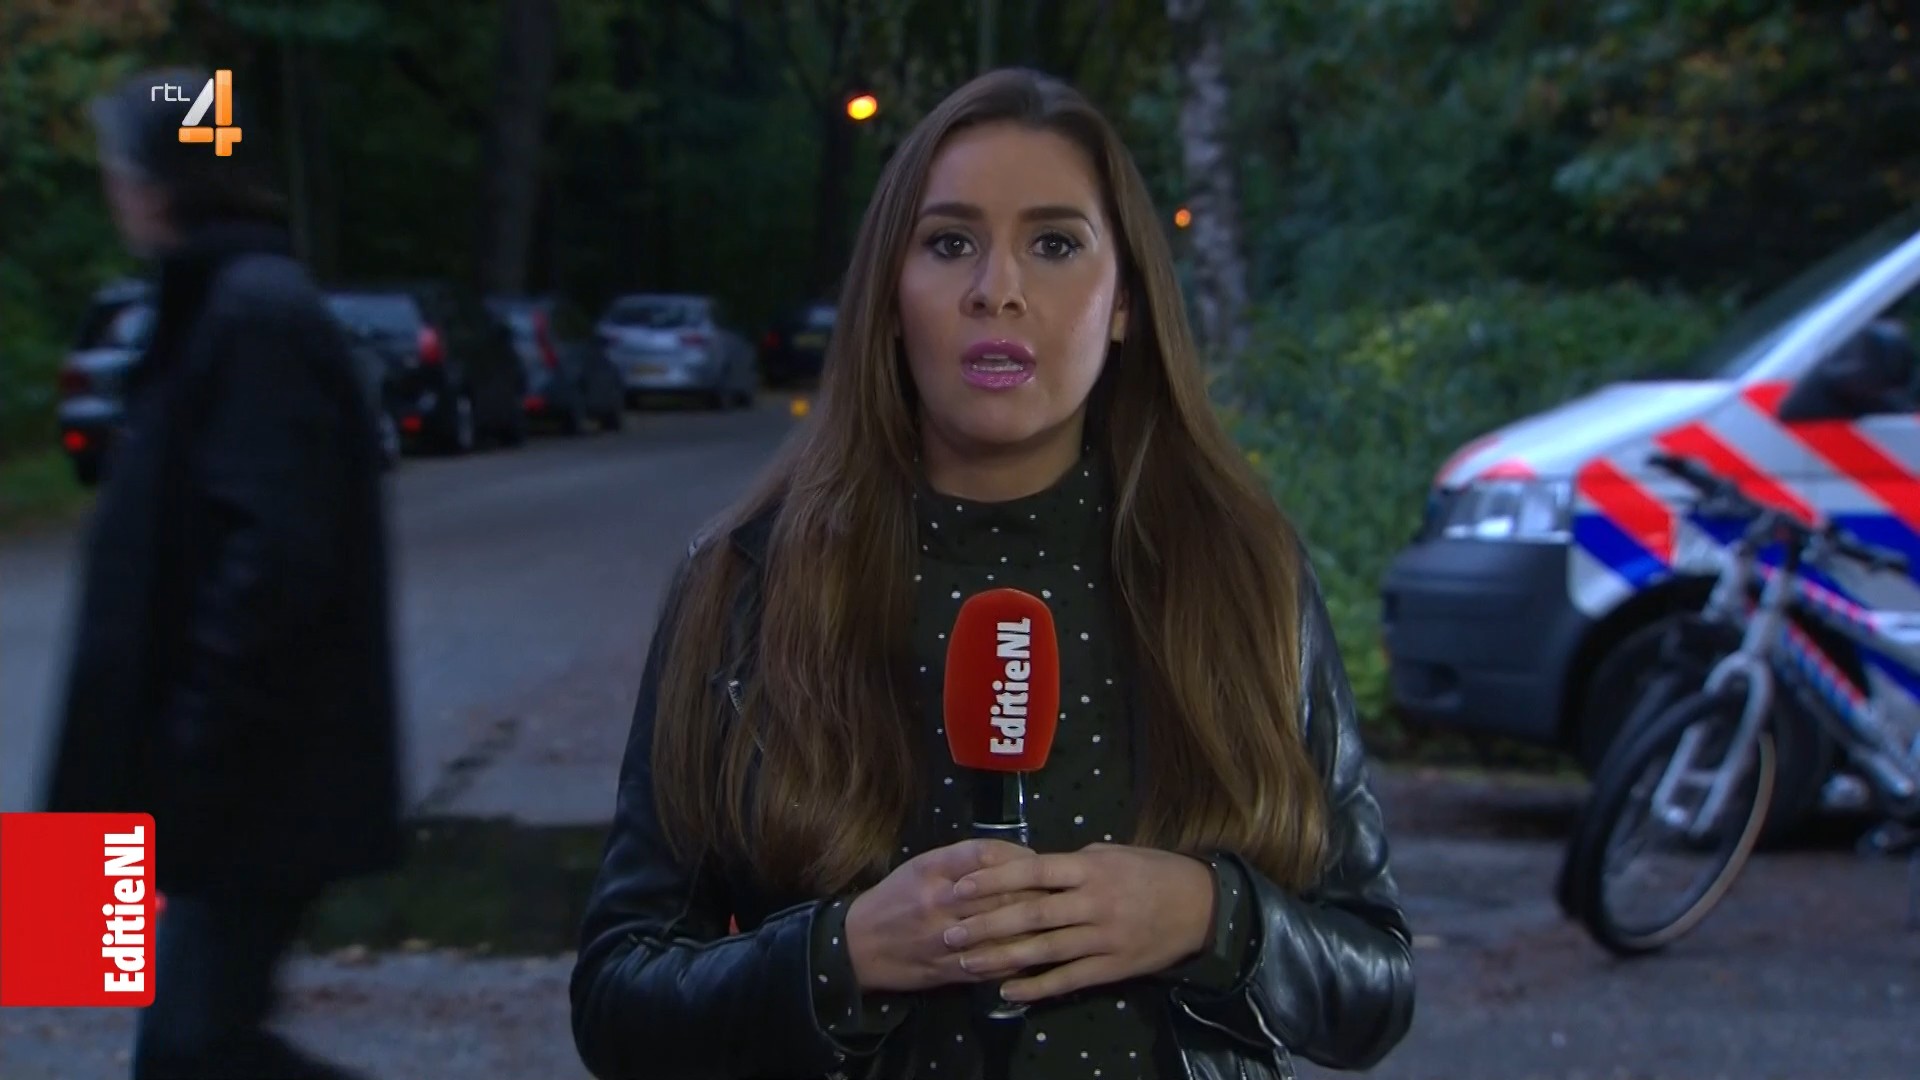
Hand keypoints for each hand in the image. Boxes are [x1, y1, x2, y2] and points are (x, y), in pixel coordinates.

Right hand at [843, 839, 1050, 993]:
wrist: (857, 945)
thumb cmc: (894, 899)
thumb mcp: (921, 867)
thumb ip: (961, 860)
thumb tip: (1013, 856)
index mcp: (931, 869)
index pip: (985, 854)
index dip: (1018, 855)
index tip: (1037, 860)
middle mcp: (939, 900)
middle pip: (1001, 891)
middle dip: (1036, 891)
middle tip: (1060, 890)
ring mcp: (944, 938)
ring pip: (1002, 929)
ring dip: (1033, 926)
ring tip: (1056, 921)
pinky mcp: (949, 968)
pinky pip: (993, 963)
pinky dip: (1018, 957)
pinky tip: (1035, 952)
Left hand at [941, 843, 1215, 1001]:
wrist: (1201, 906)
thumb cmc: (1151, 871)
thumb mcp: (1113, 853)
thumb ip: (1073, 862)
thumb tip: (1029, 866)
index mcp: (1091, 868)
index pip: (1033, 870)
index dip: (995, 879)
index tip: (961, 886)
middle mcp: (1094, 902)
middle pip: (1032, 914)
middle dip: (987, 924)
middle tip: (950, 932)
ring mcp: (1104, 938)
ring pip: (1045, 950)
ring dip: (1002, 958)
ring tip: (968, 963)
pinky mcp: (1113, 968)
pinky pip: (1068, 979)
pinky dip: (1037, 987)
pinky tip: (1008, 991)